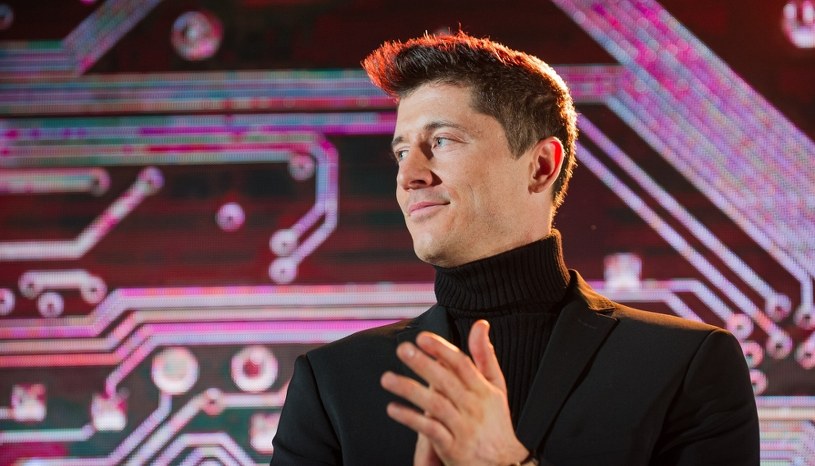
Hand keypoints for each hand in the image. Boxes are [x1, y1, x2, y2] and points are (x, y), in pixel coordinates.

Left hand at [380, 320, 529, 465]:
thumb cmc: (496, 423)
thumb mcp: (496, 387)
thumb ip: (485, 356)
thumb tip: (480, 326)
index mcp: (483, 390)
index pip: (462, 364)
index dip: (442, 349)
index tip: (423, 338)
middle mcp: (473, 406)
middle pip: (446, 381)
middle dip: (423, 364)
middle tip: (403, 351)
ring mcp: (463, 427)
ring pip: (435, 405)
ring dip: (410, 390)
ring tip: (388, 379)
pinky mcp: (453, 448)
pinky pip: (430, 430)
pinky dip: (411, 419)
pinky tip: (394, 409)